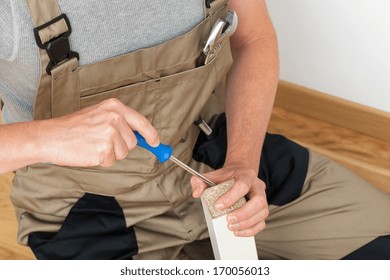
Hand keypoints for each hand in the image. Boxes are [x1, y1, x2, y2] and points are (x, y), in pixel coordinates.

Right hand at [39, 98, 158, 166]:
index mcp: (114, 106)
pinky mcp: (104, 150)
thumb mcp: (98, 114)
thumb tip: (144, 137)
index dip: (151, 134)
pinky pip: (111, 161)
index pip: (141, 122)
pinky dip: (101, 160)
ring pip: (123, 153)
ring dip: (110, 153)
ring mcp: (109, 134)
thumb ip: (120, 122)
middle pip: (133, 142)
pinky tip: (89, 151)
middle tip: (100, 141)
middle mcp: (114, 118)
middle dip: (120, 146)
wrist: (50, 136)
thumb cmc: (72, 127)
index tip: (155, 142)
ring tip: (92, 144)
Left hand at [191, 162, 267, 236]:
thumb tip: (196, 193)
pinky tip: (239, 232)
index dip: (231, 197)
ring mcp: (262, 198)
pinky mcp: (261, 210)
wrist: (239, 173)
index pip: (242, 185)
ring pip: (262, 212)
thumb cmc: (227, 176)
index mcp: (246, 175)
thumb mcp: (212, 175)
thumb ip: (200, 181)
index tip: (218, 206)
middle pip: (259, 200)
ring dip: (248, 223)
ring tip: (232, 227)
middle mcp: (257, 186)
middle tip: (228, 220)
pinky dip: (251, 230)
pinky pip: (262, 222)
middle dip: (244, 213)